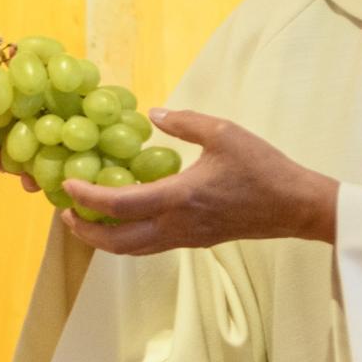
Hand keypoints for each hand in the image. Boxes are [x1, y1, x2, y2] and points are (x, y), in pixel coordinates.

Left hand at [62, 109, 338, 254]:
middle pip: (115, 241)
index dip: (88, 198)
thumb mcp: (225, 133)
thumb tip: (154, 112)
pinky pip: (149, 246)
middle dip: (84, 231)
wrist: (296, 206)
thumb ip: (185, 122)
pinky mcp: (194, 242)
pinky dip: (126, 237)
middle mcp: (176, 226)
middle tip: (66, 212)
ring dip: (102, 238)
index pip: (120, 205)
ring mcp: (184, 239)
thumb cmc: (264, 168)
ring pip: (131, 249)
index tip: (68, 187)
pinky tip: (122, 218)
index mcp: (178, 198)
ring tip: (85, 218)